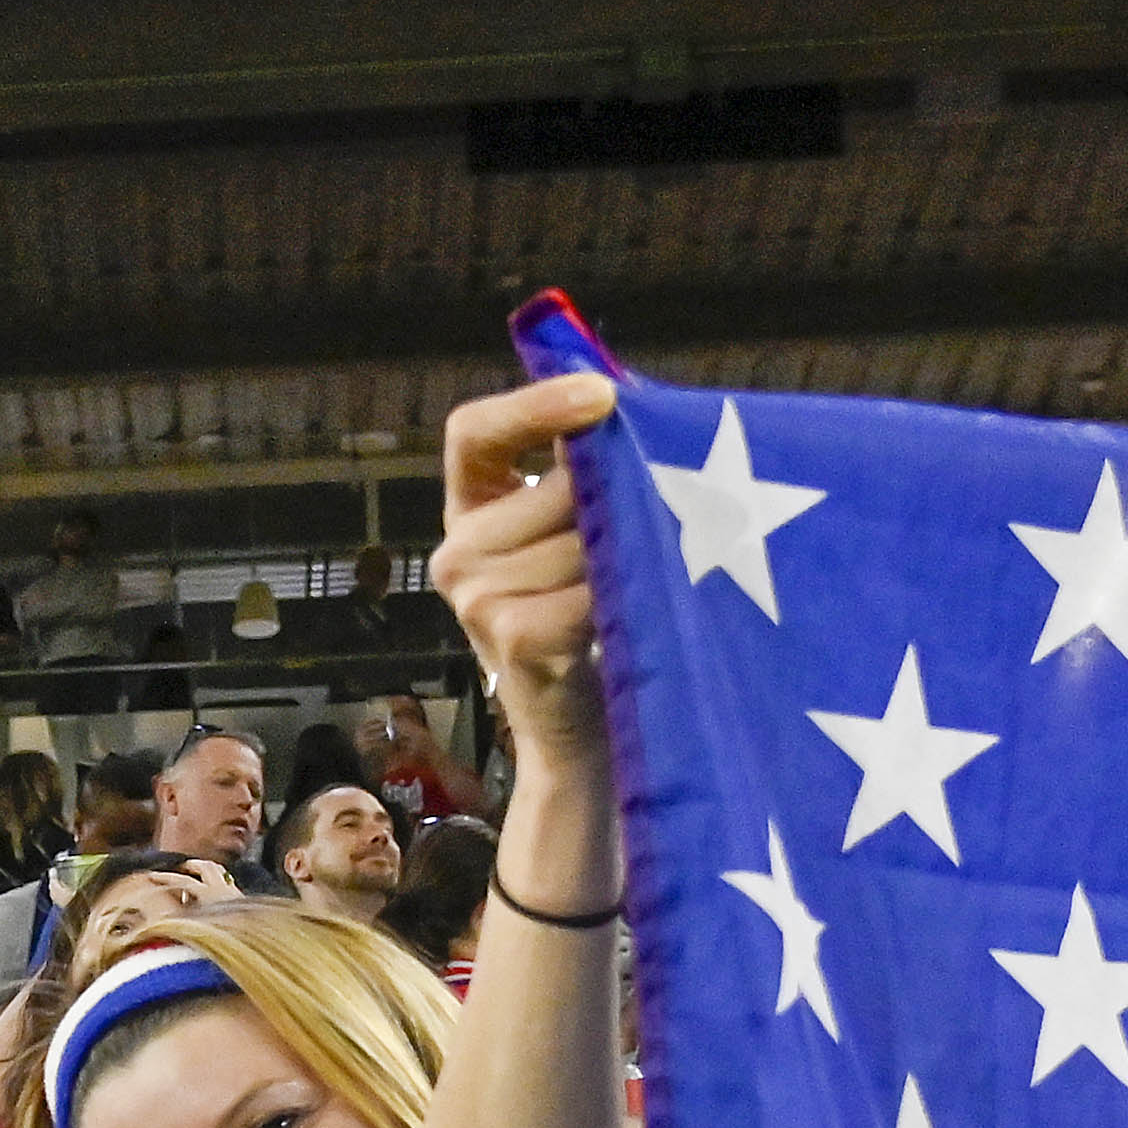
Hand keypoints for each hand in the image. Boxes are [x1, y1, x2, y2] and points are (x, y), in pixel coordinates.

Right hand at [433, 374, 617, 761]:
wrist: (585, 733)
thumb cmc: (594, 620)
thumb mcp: (581, 534)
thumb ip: (585, 472)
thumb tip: (622, 399)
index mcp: (470, 508)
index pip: (472, 432)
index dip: (533, 404)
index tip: (601, 395)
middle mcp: (456, 551)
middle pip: (551, 488)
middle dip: (614, 500)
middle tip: (672, 514)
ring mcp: (474, 598)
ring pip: (577, 539)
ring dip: (626, 554)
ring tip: (652, 577)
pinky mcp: (509, 636)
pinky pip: (587, 588)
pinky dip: (622, 595)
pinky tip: (635, 612)